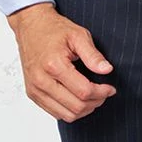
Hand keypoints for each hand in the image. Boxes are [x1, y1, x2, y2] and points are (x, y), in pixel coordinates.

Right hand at [6, 2, 116, 121]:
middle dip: (95, 102)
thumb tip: (107, 70)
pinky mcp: (32, 94)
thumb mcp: (78, 35)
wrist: (31, 26)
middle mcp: (41, 81)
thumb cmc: (54, 29)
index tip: (110, 88)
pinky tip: (79, 98)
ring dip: (84, 110)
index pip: (83, 91)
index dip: (101, 92)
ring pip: (66, 115)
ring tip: (93, 96)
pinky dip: (71, 111)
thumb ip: (93, 55)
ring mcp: (35, 90)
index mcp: (53, 65)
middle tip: (104, 92)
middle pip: (76, 107)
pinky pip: (55, 113)